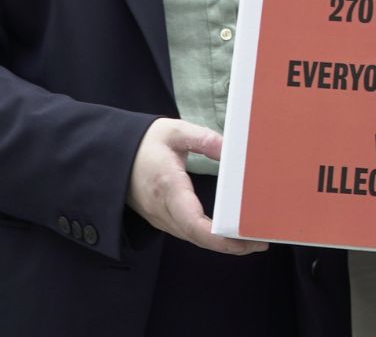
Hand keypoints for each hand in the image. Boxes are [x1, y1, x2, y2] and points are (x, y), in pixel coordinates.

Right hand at [126, 119, 265, 254]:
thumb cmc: (146, 143)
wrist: (114, 157)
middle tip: (261, 242)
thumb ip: (203, 139)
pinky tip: (231, 234)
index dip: (216, 235)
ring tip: (253, 240)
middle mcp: (163, 209)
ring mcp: (161, 218)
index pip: (191, 220)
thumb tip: (230, 149)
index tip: (241, 238)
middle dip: (229, 244)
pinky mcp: (163, 219)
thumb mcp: (174, 131)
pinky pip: (188, 233)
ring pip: (193, 238)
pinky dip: (210, 239)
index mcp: (167, 186)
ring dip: (222, 244)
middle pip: (197, 236)